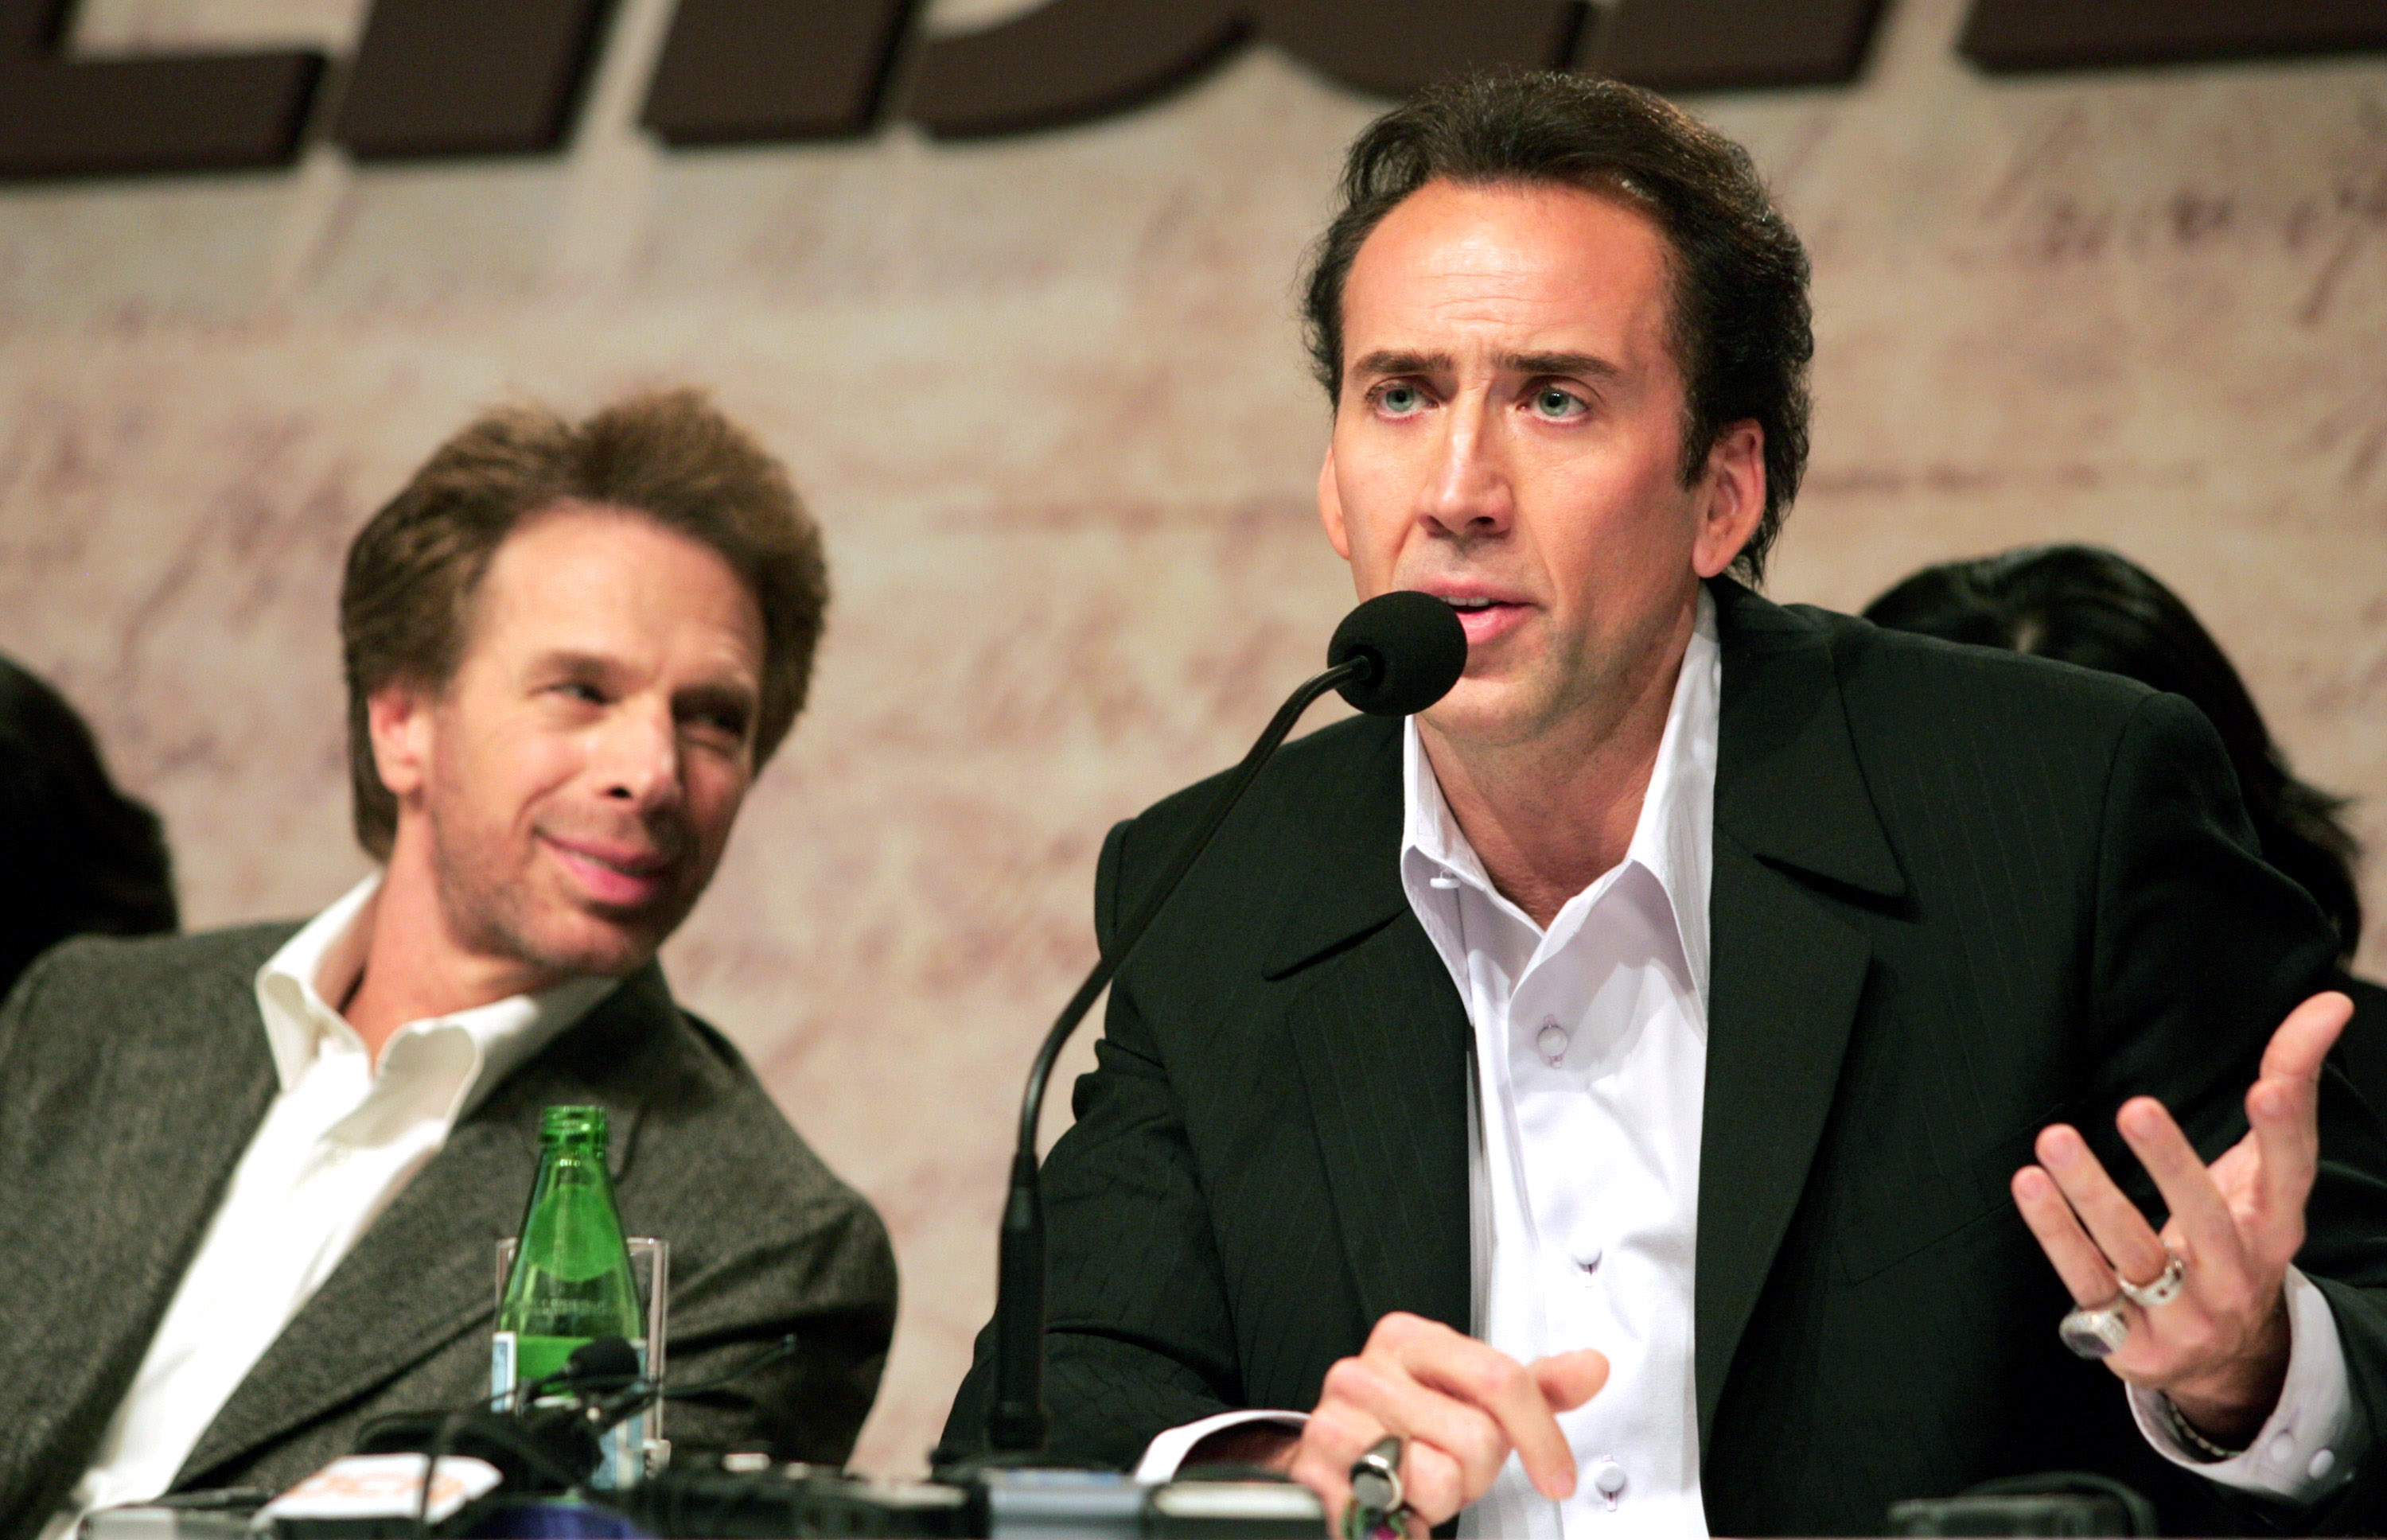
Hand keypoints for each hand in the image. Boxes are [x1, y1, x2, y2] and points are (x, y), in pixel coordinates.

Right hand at [1287, 1311, 1608, 1532]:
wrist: (1336, 1464)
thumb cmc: (1408, 1429)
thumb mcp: (1472, 1400)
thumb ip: (1535, 1387)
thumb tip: (1592, 1366)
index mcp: (1406, 1339)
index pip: (1500, 1378)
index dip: (1541, 1436)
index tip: (1557, 1475)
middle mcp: (1363, 1372)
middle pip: (1477, 1437)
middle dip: (1477, 1472)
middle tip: (1450, 1467)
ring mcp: (1335, 1424)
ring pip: (1439, 1478)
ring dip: (1439, 1500)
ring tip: (1418, 1485)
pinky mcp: (1316, 1477)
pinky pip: (1396, 1515)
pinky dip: (1407, 1525)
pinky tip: (1396, 1507)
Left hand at [2011, 990, 2352, 1445]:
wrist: (2222, 1359)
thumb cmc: (2237, 1235)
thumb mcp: (2264, 1172)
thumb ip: (2291, 1084)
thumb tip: (2330, 1002)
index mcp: (2276, 1227)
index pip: (2288, 1174)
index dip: (2285, 1131)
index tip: (2271, 1083)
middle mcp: (2238, 1273)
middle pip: (2208, 1221)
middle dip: (2173, 1166)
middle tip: (2137, 1107)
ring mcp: (2185, 1314)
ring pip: (2134, 1251)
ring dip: (2091, 1194)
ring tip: (2054, 1138)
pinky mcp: (2131, 1341)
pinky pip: (2086, 1281)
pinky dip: (2056, 1232)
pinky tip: (2029, 1183)